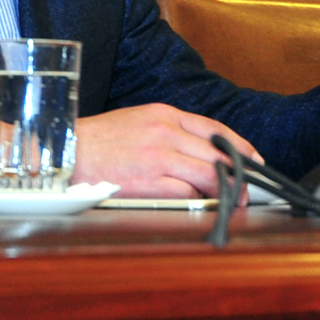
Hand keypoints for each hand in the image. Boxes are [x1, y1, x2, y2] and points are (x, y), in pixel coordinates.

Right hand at [73, 103, 260, 199]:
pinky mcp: (148, 182)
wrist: (66, 152)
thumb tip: (199, 151)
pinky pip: (187, 192)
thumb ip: (169, 131)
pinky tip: (203, 206)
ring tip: (232, 201)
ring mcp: (159, 156)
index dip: (239, 145)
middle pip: (217, 152)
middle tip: (248, 189)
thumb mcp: (139, 121)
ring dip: (225, 189)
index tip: (254, 159)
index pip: (215, 128)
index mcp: (165, 114)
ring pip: (208, 172)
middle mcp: (166, 132)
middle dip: (239, 172)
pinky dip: (199, 200)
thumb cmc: (99, 140)